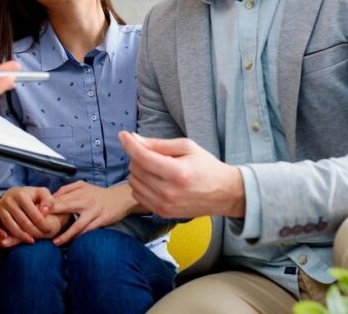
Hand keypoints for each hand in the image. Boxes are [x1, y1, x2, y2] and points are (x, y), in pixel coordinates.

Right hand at [0, 186, 64, 243]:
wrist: (12, 194)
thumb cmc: (30, 197)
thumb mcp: (41, 194)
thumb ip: (48, 200)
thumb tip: (45, 211)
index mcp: (21, 195)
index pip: (34, 214)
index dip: (43, 224)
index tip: (49, 230)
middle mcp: (8, 199)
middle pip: (23, 221)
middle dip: (34, 232)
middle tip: (41, 237)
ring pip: (9, 225)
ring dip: (20, 235)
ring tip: (31, 240)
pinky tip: (6, 238)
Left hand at [45, 181, 134, 244]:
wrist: (121, 198)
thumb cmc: (99, 193)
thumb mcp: (83, 186)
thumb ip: (67, 190)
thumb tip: (52, 197)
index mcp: (80, 191)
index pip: (60, 197)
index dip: (48, 204)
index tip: (37, 211)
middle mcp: (86, 200)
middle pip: (66, 207)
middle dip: (53, 214)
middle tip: (40, 223)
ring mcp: (94, 211)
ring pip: (78, 224)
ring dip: (66, 234)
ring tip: (55, 242)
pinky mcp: (102, 220)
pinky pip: (89, 230)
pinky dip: (79, 237)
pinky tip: (72, 243)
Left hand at [119, 131, 244, 218]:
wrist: (224, 194)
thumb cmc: (206, 166)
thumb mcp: (187, 147)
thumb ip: (158, 144)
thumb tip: (134, 139)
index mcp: (177, 172)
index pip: (143, 157)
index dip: (130, 144)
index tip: (123, 134)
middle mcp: (168, 192)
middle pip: (135, 168)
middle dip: (139, 156)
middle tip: (154, 154)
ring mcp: (164, 205)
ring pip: (133, 182)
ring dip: (139, 171)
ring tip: (156, 168)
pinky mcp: (162, 213)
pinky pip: (138, 195)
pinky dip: (141, 185)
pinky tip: (155, 181)